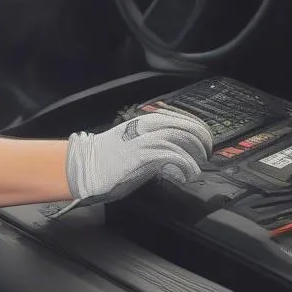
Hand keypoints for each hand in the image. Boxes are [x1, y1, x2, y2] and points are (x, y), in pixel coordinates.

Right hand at [62, 110, 212, 211]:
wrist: (84, 167)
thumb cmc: (106, 159)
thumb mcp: (133, 145)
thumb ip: (152, 144)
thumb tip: (172, 152)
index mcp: (144, 121)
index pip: (179, 118)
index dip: (196, 127)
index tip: (205, 139)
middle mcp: (145, 126)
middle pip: (183, 125)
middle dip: (200, 138)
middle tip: (207, 152)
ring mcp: (143, 139)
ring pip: (179, 138)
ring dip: (194, 153)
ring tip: (198, 167)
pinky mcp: (141, 155)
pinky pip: (170, 155)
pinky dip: (183, 164)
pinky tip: (187, 174)